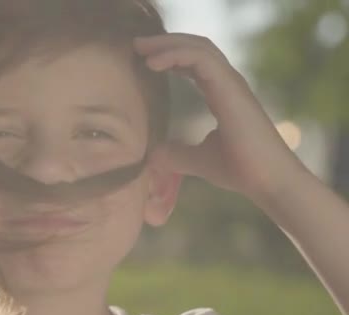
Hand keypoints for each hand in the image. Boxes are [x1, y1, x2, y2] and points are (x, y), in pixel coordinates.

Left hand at [134, 34, 306, 201]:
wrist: (268, 182)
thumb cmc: (240, 170)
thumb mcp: (197, 160)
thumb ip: (176, 154)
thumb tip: (151, 155)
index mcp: (221, 93)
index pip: (195, 61)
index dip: (171, 55)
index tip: (144, 59)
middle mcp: (227, 83)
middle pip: (195, 48)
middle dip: (165, 42)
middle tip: (136, 45)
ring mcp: (231, 83)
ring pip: (198, 48)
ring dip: (167, 43)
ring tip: (139, 47)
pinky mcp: (231, 89)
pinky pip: (202, 60)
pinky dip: (176, 55)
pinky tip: (153, 63)